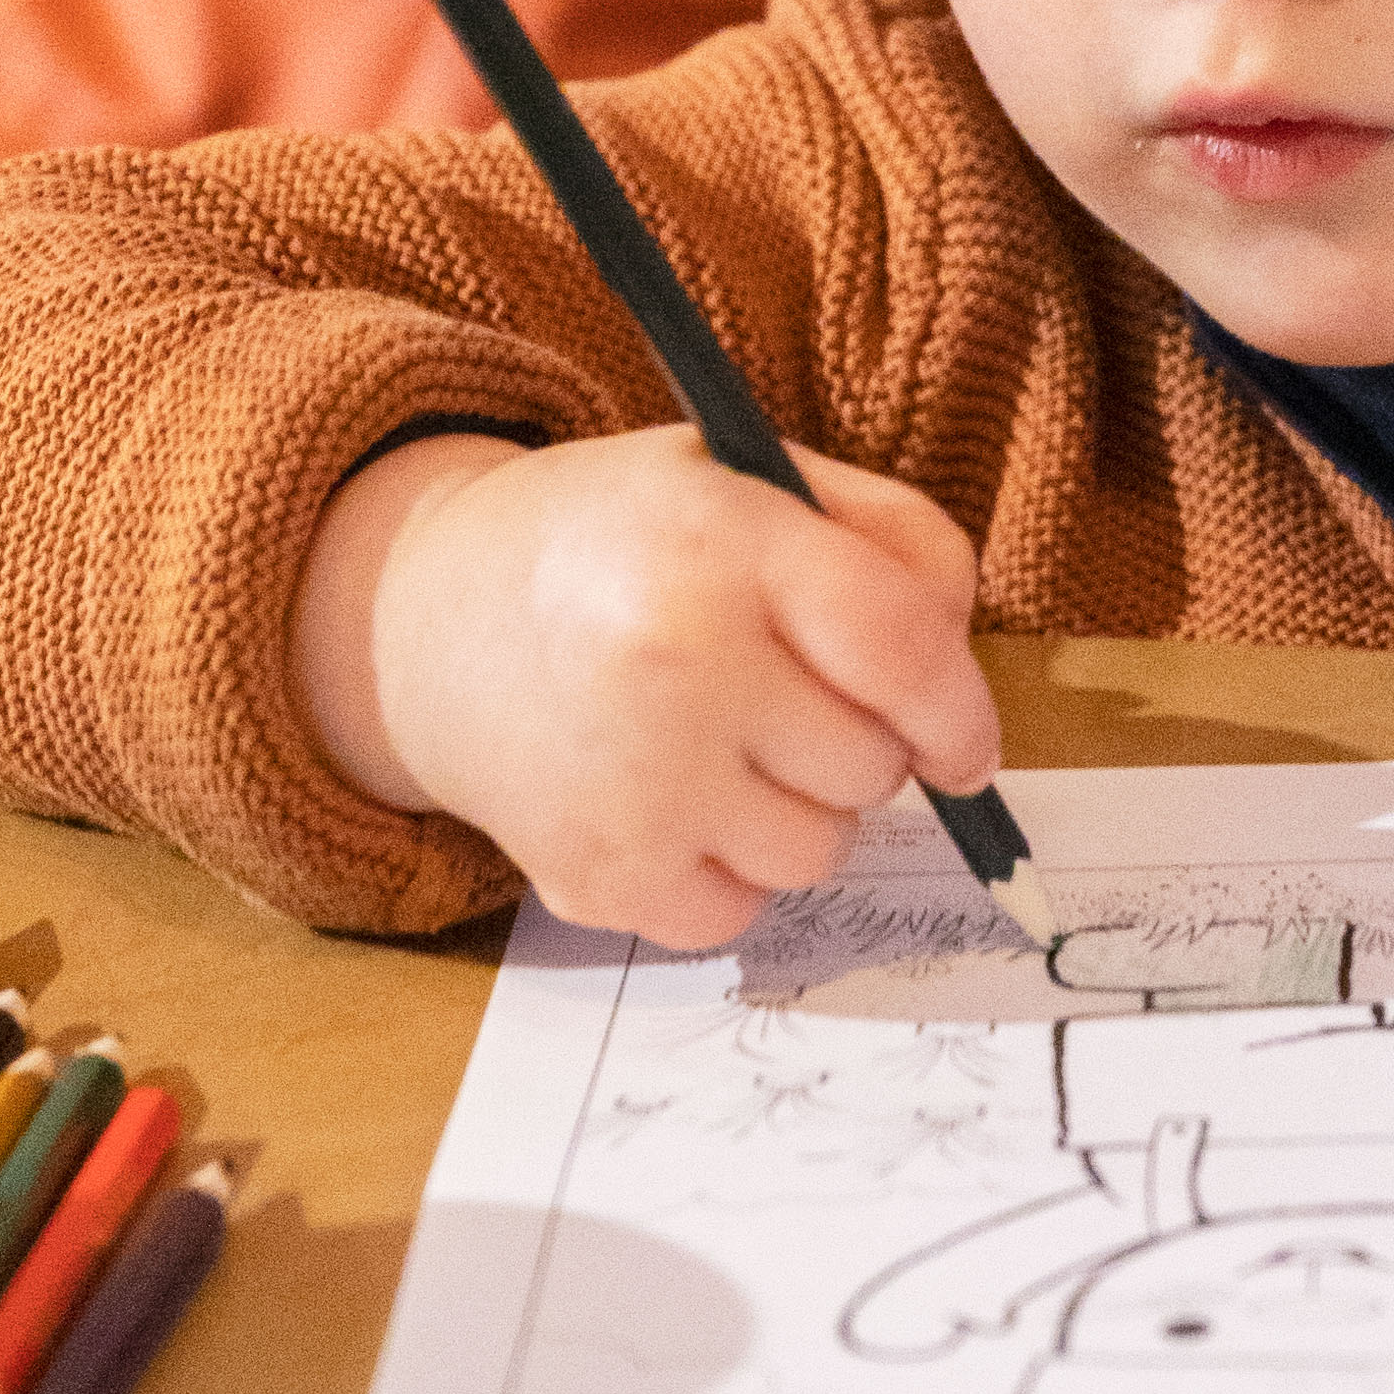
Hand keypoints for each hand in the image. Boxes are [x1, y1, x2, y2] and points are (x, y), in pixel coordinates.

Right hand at [293, 424, 1004, 948]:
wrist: (432, 616)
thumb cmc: (624, 544)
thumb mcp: (752, 479)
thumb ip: (890, 544)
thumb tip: (961, 697)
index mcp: (721, 545)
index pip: (902, 651)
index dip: (958, 711)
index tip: (962, 745)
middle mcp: (672, 664)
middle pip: (871, 767)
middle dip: (856, 742)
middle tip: (774, 697)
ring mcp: (629, 782)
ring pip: (818, 854)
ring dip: (797, 811)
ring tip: (715, 743)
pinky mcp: (595, 874)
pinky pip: (739, 914)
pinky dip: (724, 871)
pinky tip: (668, 798)